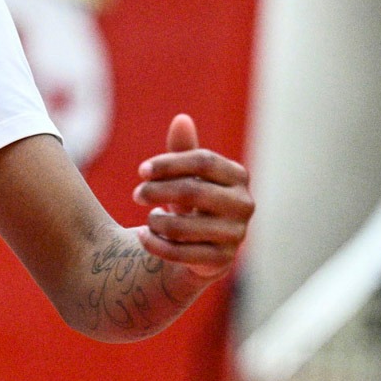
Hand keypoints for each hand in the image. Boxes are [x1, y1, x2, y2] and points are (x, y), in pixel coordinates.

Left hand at [132, 114, 252, 278]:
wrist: (202, 247)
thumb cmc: (193, 202)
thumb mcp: (188, 176)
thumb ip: (183, 150)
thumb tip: (181, 119)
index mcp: (238, 176)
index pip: (203, 161)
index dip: (168, 163)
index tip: (141, 171)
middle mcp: (244, 205)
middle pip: (192, 191)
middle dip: (156, 191)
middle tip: (136, 194)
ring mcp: (236, 235)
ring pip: (182, 227)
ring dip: (155, 221)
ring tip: (149, 218)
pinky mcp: (221, 261)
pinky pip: (180, 254)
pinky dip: (154, 244)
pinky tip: (143, 236)